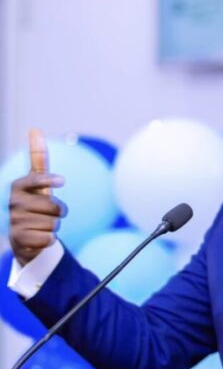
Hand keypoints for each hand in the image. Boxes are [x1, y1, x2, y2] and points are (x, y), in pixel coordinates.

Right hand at [9, 129, 66, 265]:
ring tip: (43, 225)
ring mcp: (14, 221)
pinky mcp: (18, 239)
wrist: (22, 235)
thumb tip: (35, 129)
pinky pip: (49, 238)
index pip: (36, 179)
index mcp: (19, 186)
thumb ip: (37, 158)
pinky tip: (40, 237)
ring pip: (54, 223)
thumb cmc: (34, 203)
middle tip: (51, 213)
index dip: (49, 179)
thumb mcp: (37, 182)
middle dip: (60, 211)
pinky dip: (50, 239)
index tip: (62, 181)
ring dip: (55, 226)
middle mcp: (14, 202)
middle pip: (55, 206)